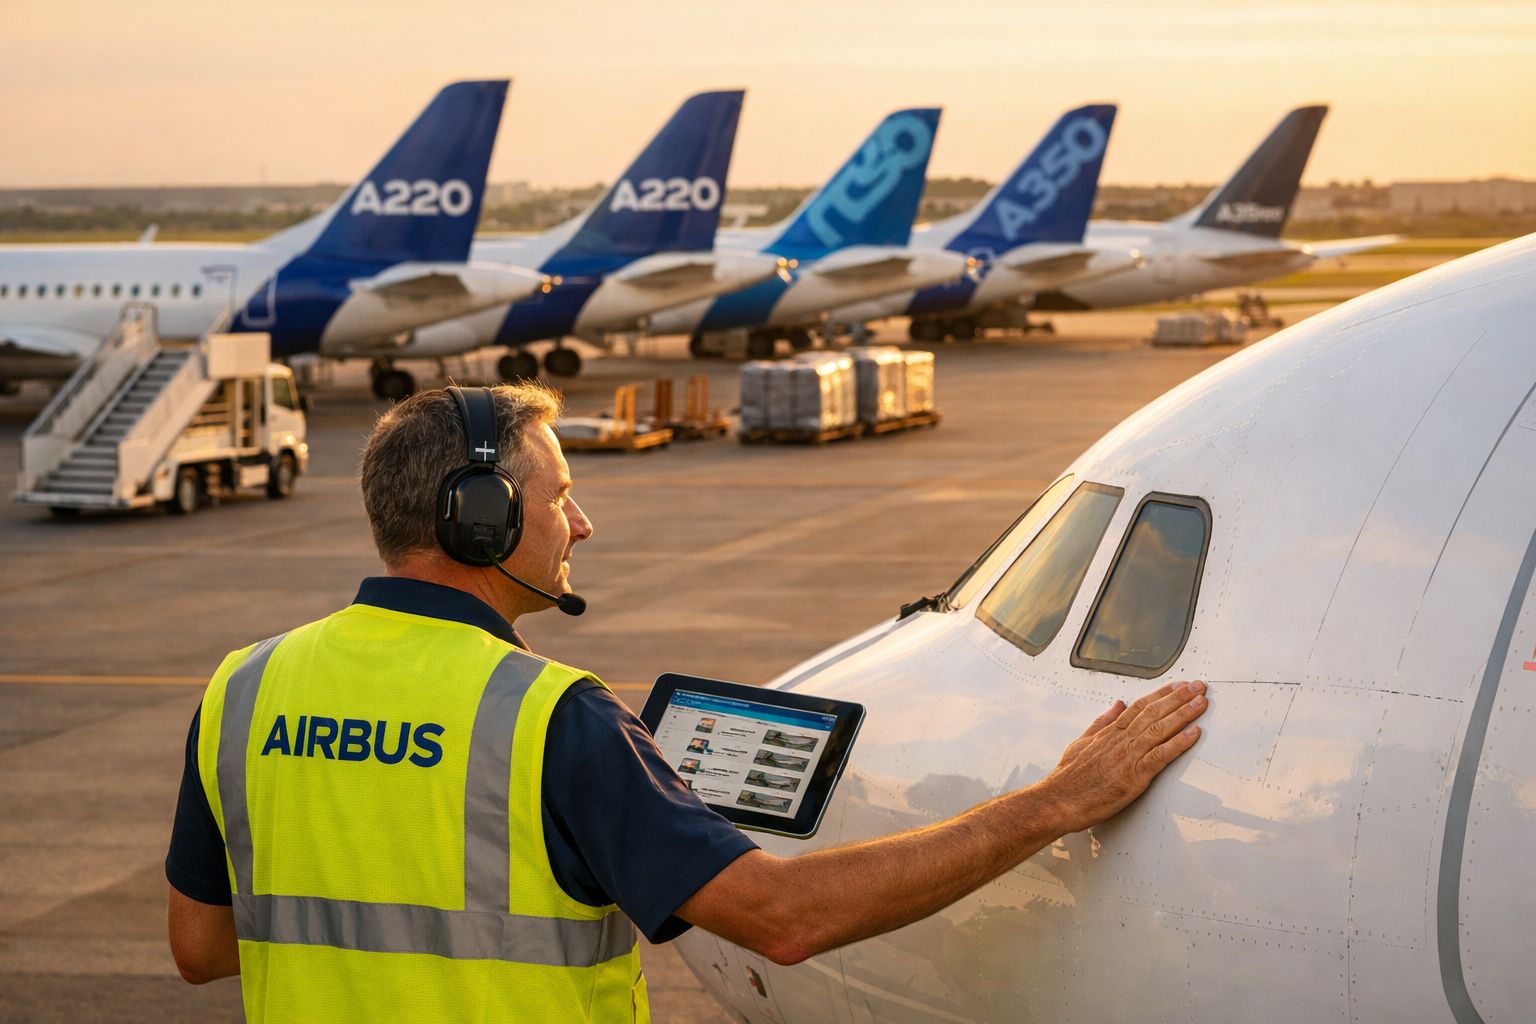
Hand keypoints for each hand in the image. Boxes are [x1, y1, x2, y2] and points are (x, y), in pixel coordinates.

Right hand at [1042, 680, 1206, 834]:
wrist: (1058, 801)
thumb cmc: (1068, 778)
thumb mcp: (1081, 742)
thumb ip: (1101, 723)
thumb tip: (1117, 704)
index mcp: (1110, 732)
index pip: (1140, 706)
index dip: (1161, 694)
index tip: (1178, 685)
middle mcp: (1120, 740)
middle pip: (1154, 712)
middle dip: (1179, 697)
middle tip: (1199, 686)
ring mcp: (1127, 757)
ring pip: (1160, 729)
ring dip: (1184, 714)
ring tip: (1201, 702)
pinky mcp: (1133, 776)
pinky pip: (1161, 755)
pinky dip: (1179, 743)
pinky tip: (1194, 733)